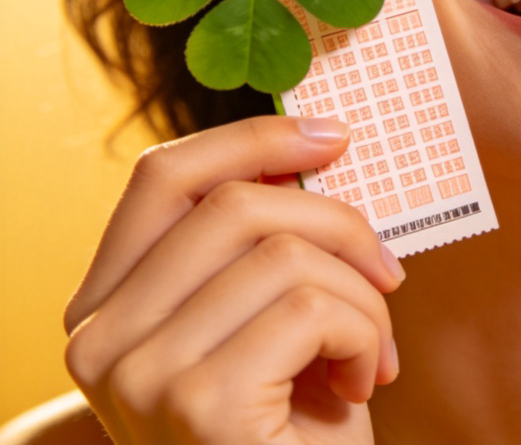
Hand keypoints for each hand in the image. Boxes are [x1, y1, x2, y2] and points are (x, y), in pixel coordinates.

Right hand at [64, 116, 403, 443]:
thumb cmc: (286, 423)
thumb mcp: (260, 317)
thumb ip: (259, 242)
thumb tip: (312, 145)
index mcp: (107, 305)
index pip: (163, 178)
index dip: (252, 139)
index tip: (333, 136)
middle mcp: (100, 337)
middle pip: (236, 203)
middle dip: (339, 224)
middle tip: (387, 271)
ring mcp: (139, 374)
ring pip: (285, 251)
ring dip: (362, 294)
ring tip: (369, 349)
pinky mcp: (199, 404)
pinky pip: (315, 306)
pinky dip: (366, 333)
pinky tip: (361, 383)